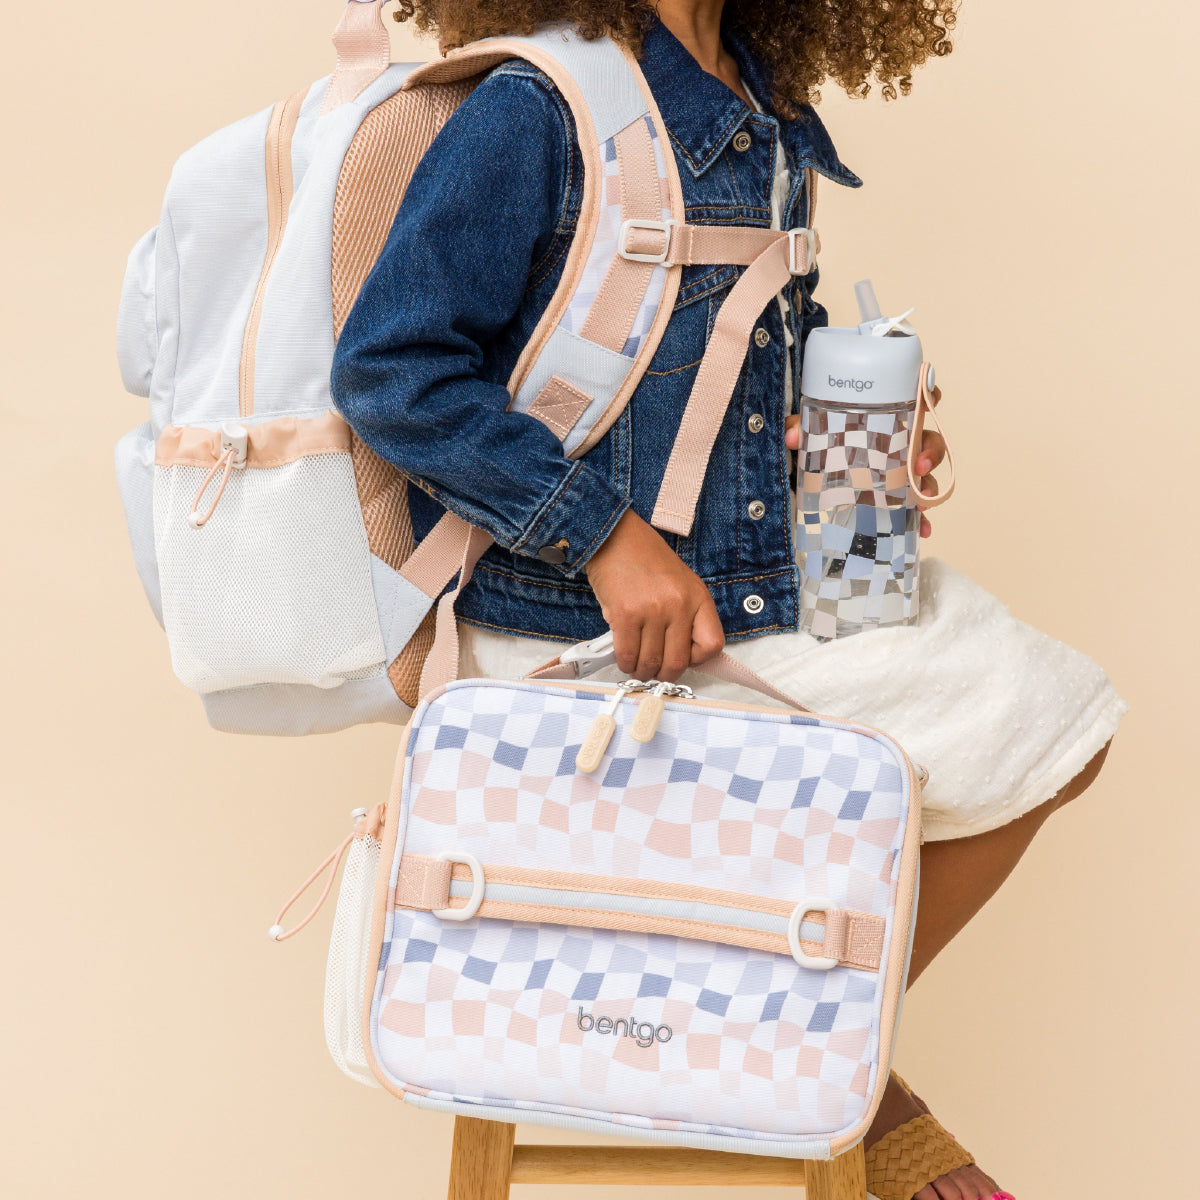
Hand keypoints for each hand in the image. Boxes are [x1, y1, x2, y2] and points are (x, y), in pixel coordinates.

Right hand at [584, 509, 724, 680]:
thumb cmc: (645, 559)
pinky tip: (624, 658)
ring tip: (637, 667)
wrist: (614, 537)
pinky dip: (625, 663)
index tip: (684, 658)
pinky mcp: (626, 615)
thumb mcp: (680, 584)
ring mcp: (653, 611)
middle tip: (654, 672)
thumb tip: (679, 654)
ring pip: (651, 663)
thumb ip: (685, 616)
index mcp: (698, 597)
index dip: (697, 660)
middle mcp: (679, 606)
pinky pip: (628, 654)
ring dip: (642, 672)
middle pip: (678, 662)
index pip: (712, 646)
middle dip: (664, 675)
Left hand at [785, 389, 947, 537]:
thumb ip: (798, 427)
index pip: (913, 399)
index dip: (928, 396)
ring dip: (930, 486)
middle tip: (919, 464)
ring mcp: (895, 471)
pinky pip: (911, 507)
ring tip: (924, 502)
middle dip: (931, 450)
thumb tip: (792, 435)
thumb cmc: (815, 445)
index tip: (930, 399)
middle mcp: (895, 443)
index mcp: (881, 419)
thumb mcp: (807, 433)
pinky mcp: (889, 498)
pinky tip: (922, 529)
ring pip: (924, 474)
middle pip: (927, 438)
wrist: (803, 477)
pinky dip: (920, 519)